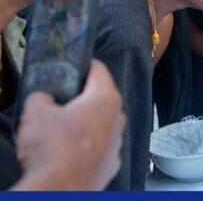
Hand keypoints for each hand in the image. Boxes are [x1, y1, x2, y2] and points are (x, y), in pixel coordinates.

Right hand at [15, 60, 125, 189]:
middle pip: (102, 98)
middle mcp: (117, 119)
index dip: (85, 65)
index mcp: (105, 99)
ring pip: (102, 124)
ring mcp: (116, 143)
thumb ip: (41, 97)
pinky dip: (86, 146)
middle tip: (62, 99)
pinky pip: (99, 147)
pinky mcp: (111, 164)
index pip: (99, 70)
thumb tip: (43, 98)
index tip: (77, 64)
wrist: (61, 189)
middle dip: (83, 98)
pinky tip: (68, 151)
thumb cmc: (54, 150)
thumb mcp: (36, 112)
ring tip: (61, 129)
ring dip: (86, 124)